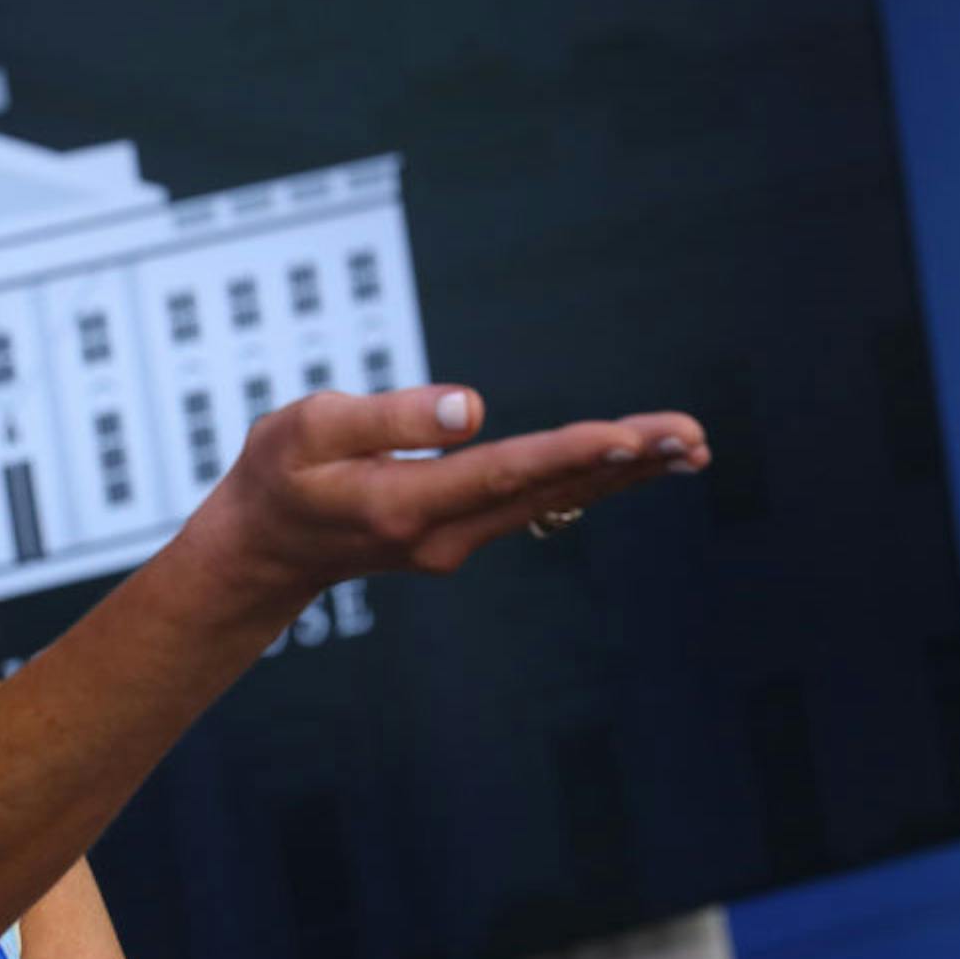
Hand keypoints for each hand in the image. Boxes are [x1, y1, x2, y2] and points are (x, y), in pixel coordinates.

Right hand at [187, 384, 710, 603]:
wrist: (265, 552)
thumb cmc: (278, 476)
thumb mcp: (306, 429)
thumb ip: (387, 417)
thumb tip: (473, 407)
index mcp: (401, 505)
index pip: (500, 472)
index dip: (569, 453)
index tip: (630, 438)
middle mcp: (442, 534)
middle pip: (547, 493)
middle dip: (624, 463)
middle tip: (694, 438)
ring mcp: (457, 542)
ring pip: (553, 503)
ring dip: (624, 474)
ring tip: (692, 446)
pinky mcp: (464, 533)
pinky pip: (540, 505)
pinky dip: (592, 482)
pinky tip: (638, 462)